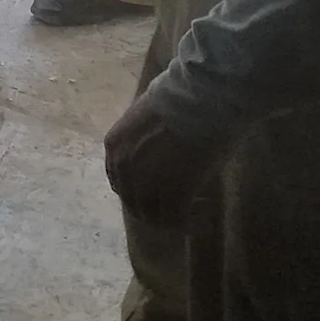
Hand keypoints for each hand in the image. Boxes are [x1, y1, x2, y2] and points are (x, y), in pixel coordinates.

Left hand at [103, 91, 229, 228]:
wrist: (200, 98)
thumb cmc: (180, 97)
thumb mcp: (146, 115)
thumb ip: (142, 138)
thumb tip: (155, 149)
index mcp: (114, 144)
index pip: (120, 180)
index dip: (139, 190)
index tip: (158, 192)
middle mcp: (123, 167)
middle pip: (134, 202)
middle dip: (155, 208)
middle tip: (180, 206)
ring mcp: (145, 183)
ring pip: (153, 217)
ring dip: (173, 217)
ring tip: (197, 208)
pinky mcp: (173, 195)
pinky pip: (177, 220)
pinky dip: (190, 223)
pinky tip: (205, 213)